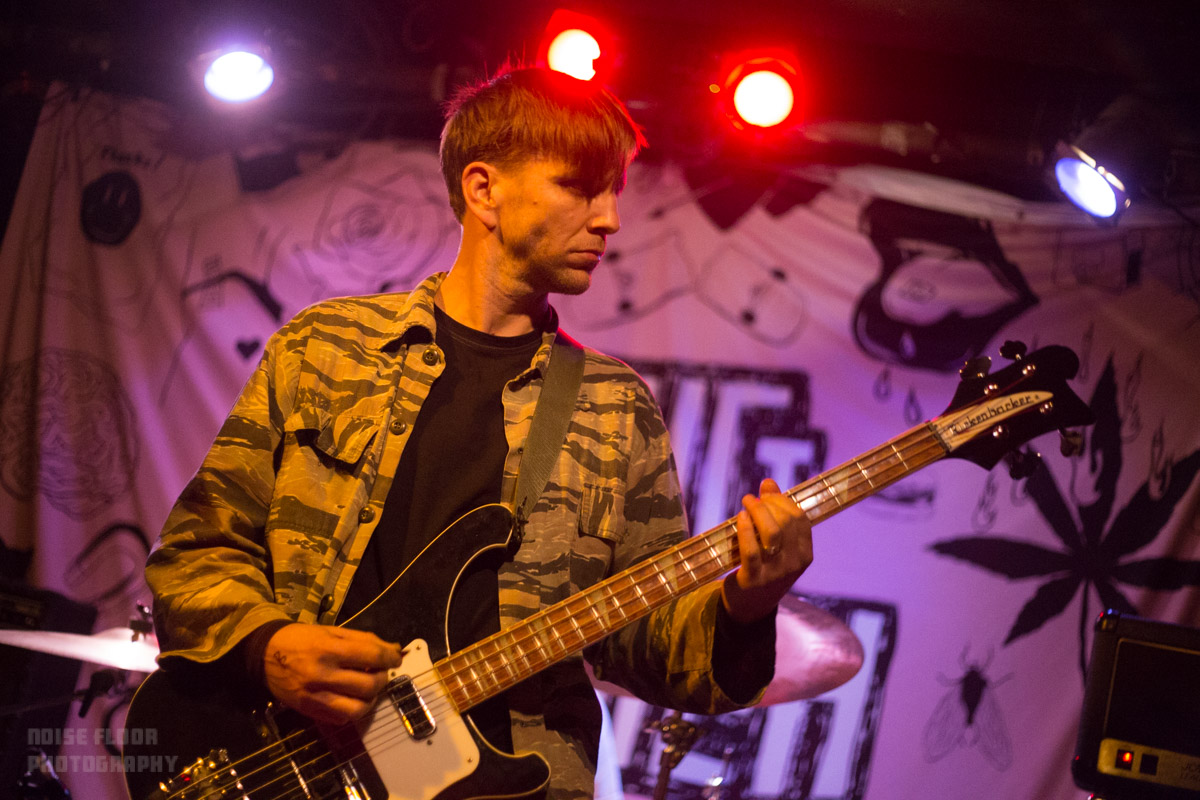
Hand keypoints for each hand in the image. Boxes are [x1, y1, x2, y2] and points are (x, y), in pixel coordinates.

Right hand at [263, 623, 403, 723]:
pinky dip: (353, 711)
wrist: (265, 654)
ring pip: (358, 709)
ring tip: (367, 689)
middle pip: (369, 685)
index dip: (391, 658)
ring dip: (371, 699)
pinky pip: (342, 719)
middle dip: (382, 678)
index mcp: (329, 649)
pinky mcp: (310, 711)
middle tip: (379, 672)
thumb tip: (394, 650)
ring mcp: (315, 697)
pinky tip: (351, 698)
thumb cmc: (302, 639)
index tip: (396, 658)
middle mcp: (323, 675)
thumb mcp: (332, 631)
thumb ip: (364, 640)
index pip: (373, 656)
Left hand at [721, 478, 812, 623]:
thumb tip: (768, 482)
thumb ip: (775, 514)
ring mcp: (775, 573)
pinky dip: (745, 530)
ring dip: (757, 512)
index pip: (800, 518)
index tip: (765, 494)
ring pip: (772, 533)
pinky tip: (740, 518)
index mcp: (804, 554)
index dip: (782, 501)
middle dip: (768, 504)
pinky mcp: (754, 580)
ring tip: (745, 503)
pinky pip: (752, 550)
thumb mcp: (774, 544)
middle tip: (751, 499)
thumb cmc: (763, 567)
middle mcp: (794, 563)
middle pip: (786, 522)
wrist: (749, 607)